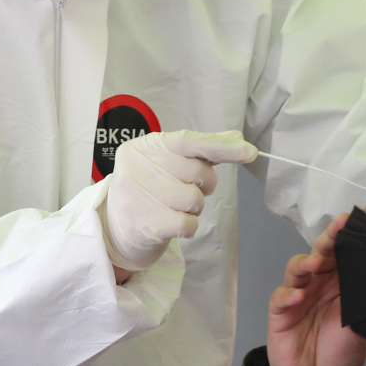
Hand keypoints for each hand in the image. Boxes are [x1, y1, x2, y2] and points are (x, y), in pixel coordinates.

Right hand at [103, 129, 256, 270]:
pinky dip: (189, 226)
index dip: (221, 146)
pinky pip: (189, 223)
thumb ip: (202, 150)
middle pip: (198, 171)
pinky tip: (172, 223)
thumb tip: (238, 138)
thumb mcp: (170, 163)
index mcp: (146, 145)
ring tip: (173, 207)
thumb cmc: (151, 189)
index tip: (250, 152)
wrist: (115, 227)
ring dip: (194, 208)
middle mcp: (138, 165)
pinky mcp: (144, 224)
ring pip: (195, 200)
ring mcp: (138, 195)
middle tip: (185, 189)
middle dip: (203, 184)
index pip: (189, 140)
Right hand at [268, 214, 365, 365]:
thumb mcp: (363, 327)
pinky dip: (288, 294)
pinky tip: (298, 296)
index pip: (344, 254)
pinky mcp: (280, 315)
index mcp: (341, 283)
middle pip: (320, 253)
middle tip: (338, 231)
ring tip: (317, 262)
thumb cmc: (342, 353)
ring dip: (306, 263)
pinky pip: (280, 299)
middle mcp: (319, 284)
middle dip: (328, 241)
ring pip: (297, 269)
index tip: (359, 222)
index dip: (349, 238)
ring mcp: (298, 297)